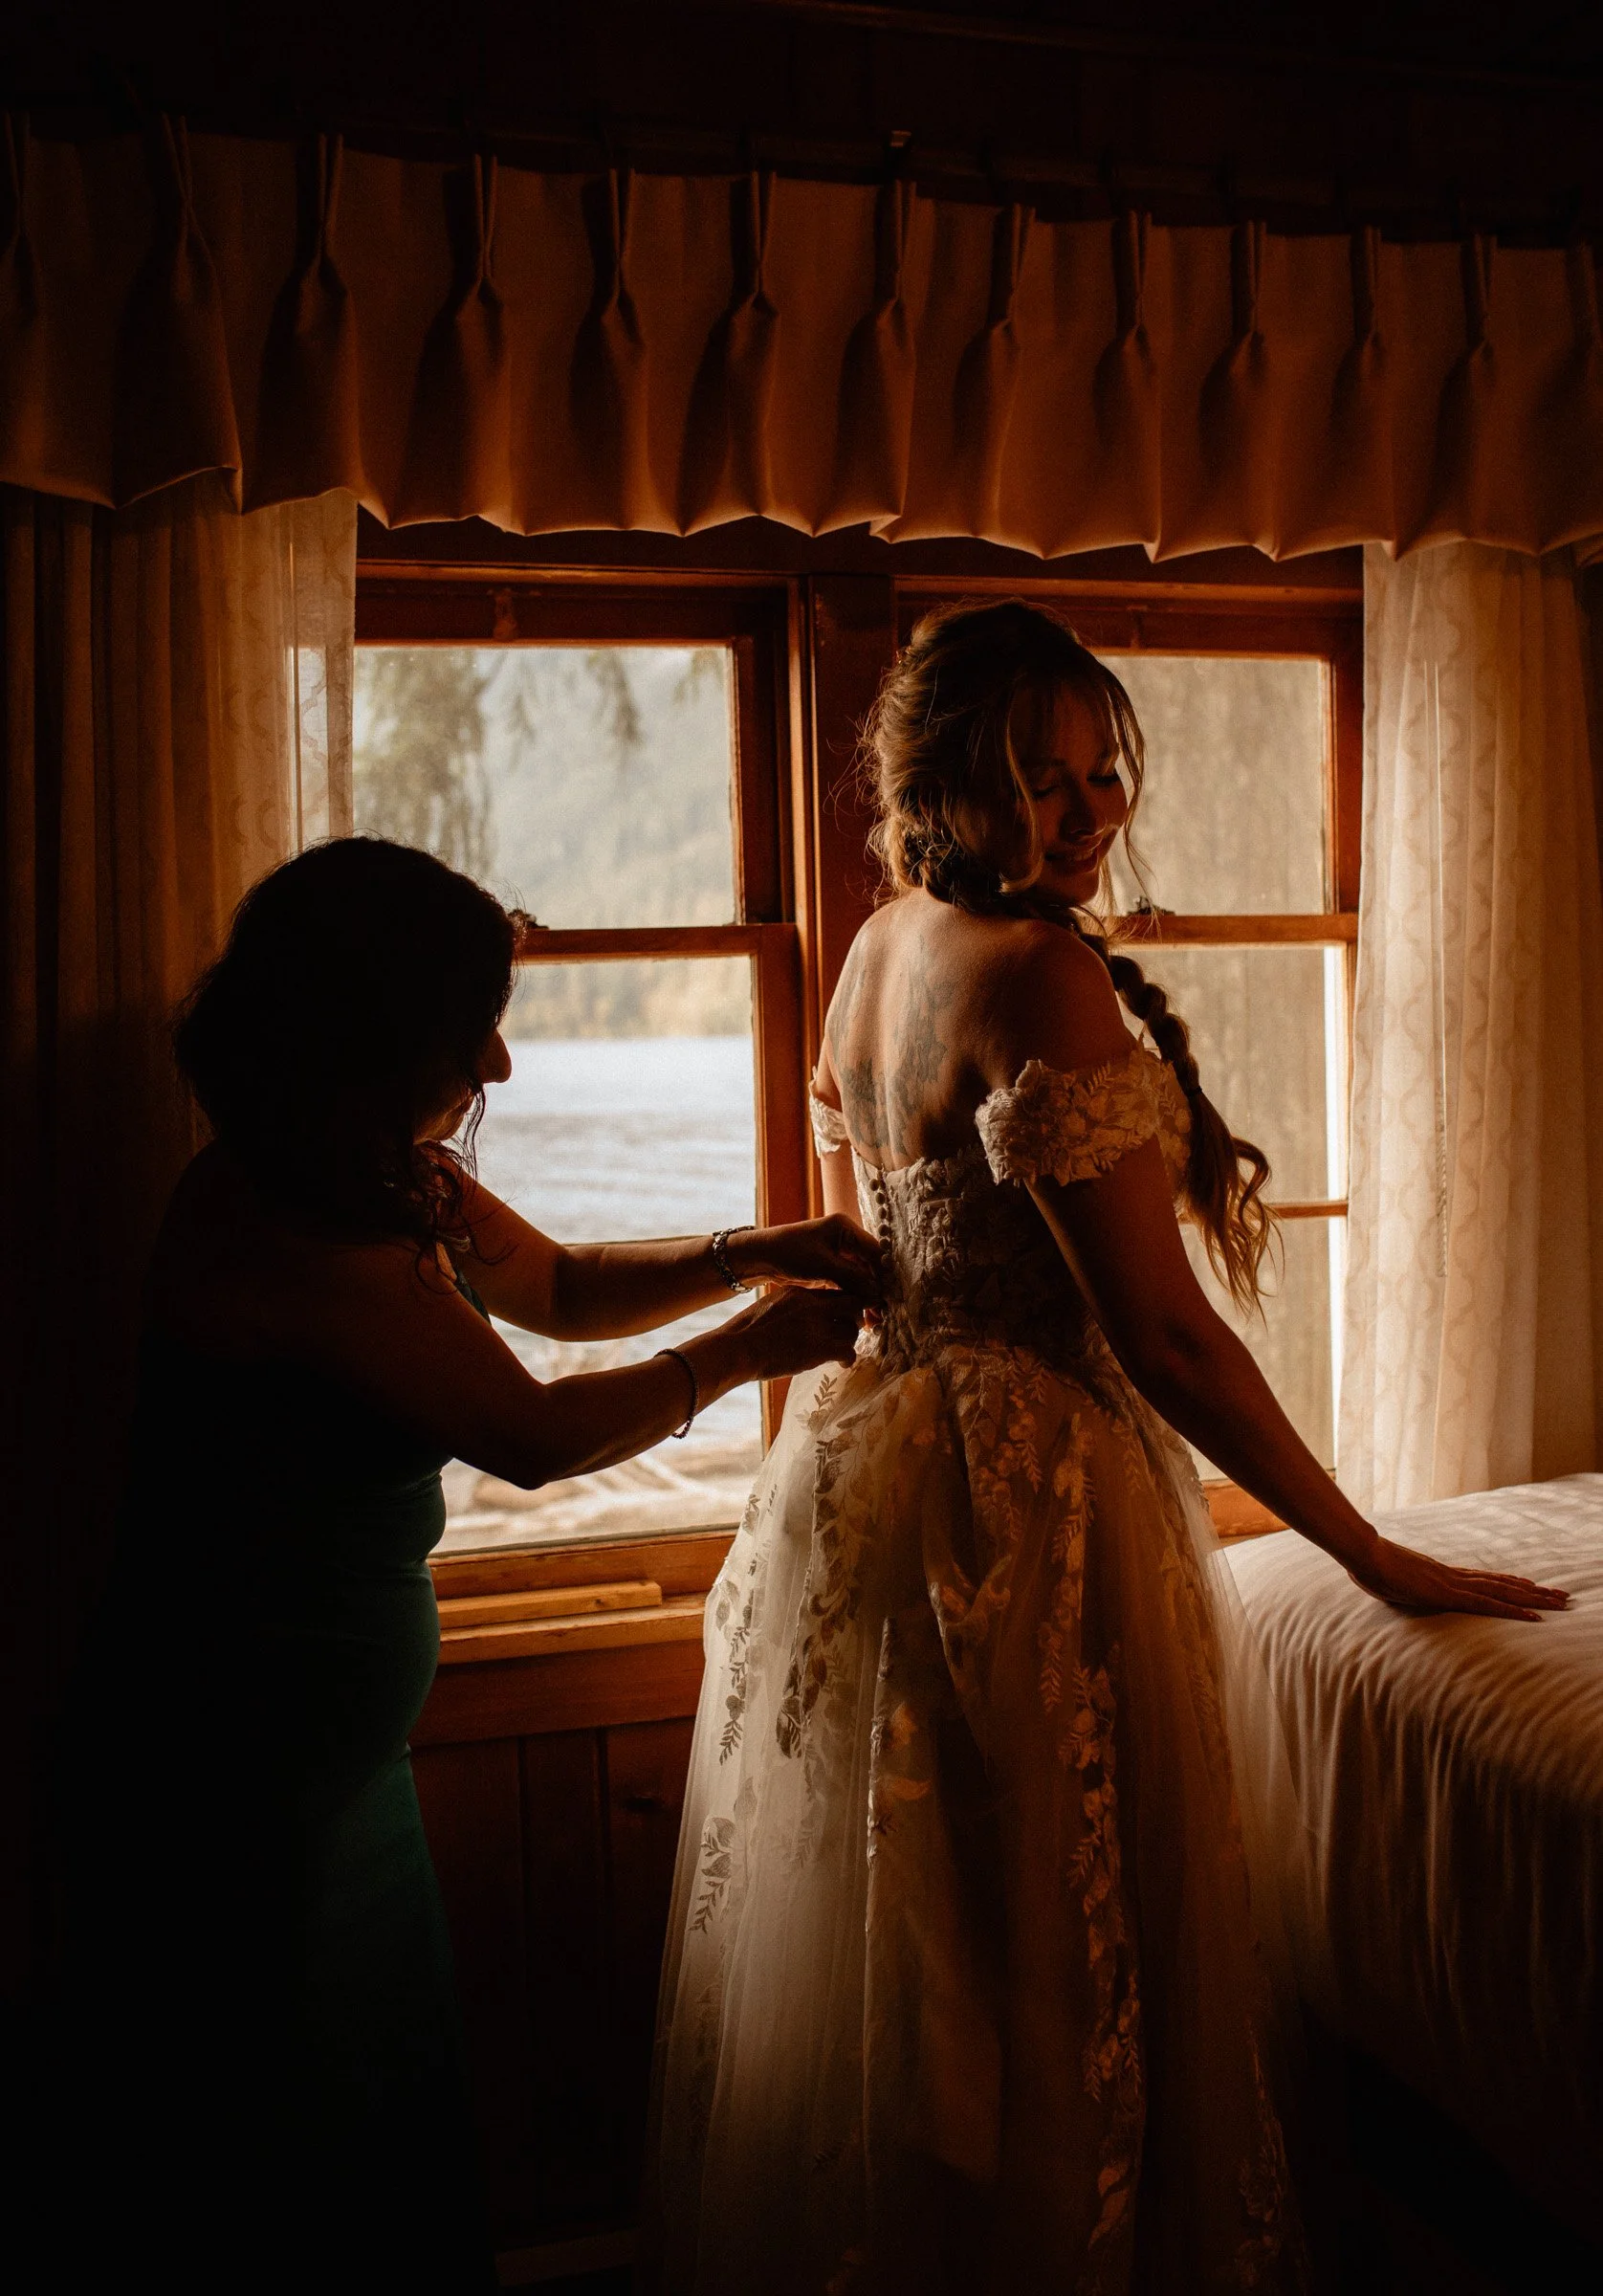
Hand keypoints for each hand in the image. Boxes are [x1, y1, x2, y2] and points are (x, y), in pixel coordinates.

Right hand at [723, 1285, 865, 1379]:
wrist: (738, 1349)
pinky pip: (849, 1352)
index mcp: (799, 1292)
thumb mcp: (769, 1305)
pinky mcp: (821, 1349)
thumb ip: (790, 1305)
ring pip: (852, 1330)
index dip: (842, 1305)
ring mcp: (819, 1326)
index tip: (841, 1316)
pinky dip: (848, 1359)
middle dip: (853, 1318)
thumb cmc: (744, 1332)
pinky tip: (842, 1363)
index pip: (834, 1292)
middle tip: (847, 1331)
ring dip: (849, 1341)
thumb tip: (797, 1314)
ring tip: (840, 1350)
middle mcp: (814, 1305)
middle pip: (852, 1305)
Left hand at [731, 1215, 884, 1306]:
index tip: (891, 1298)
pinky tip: (860, 1313)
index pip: (875, 1252)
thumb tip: (877, 1293)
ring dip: (866, 1295)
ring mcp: (838, 1252)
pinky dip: (854, 1295)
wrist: (761, 1257)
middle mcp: (845, 1237)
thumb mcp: (823, 1265)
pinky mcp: (830, 1266)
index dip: (884, 1275)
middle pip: (870, 1265)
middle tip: (883, 1313)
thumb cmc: (789, 1253)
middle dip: (876, 1289)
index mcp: (845, 1228)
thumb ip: (852, 1277)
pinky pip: (848, 1281)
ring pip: (860, 1275)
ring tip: (873, 1319)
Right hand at [1347, 1534, 1569, 1621]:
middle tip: (1563, 1596)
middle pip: (1503, 1584)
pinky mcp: (1449, 1595)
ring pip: (1503, 1593)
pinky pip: (1488, 1606)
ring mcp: (1454, 1584)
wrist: (1365, 1554)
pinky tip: (1533, 1617)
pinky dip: (1513, 1611)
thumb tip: (1387, 1584)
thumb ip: (1396, 1584)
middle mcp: (1455, 1576)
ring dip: (1535, 1600)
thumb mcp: (1387, 1580)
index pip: (1485, 1579)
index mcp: (1442, 1574)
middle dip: (1535, 1592)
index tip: (1533, 1586)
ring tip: (1560, 1603)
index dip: (1511, 1583)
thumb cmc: (1369, 1566)